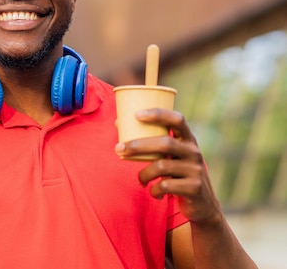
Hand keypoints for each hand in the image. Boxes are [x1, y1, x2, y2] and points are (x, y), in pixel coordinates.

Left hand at [115, 108, 222, 223]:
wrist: (203, 205)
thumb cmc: (177, 173)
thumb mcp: (170, 156)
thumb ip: (151, 142)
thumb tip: (118, 123)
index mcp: (188, 140)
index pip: (177, 120)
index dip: (158, 114)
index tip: (136, 114)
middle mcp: (194, 152)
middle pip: (165, 143)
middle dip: (138, 145)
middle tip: (119, 149)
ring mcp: (196, 170)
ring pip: (161, 166)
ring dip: (144, 174)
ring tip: (141, 180)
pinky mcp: (194, 188)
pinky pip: (165, 186)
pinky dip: (154, 190)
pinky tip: (154, 192)